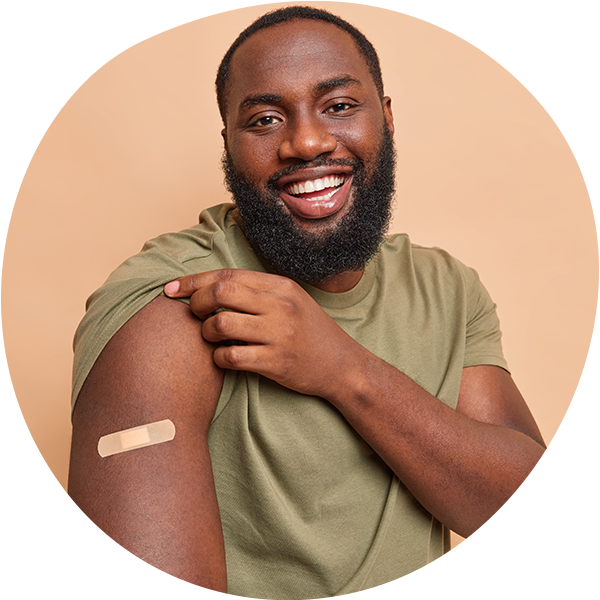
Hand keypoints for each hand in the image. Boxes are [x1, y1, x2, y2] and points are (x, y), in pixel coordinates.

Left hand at [164, 269, 362, 398]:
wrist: (341, 364)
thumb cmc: (309, 331)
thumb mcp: (290, 300)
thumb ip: (257, 291)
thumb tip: (210, 286)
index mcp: (280, 286)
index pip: (227, 275)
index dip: (193, 281)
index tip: (171, 289)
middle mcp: (279, 306)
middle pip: (220, 293)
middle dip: (196, 302)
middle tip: (194, 313)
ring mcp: (279, 334)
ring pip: (221, 325)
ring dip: (205, 332)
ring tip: (211, 337)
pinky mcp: (276, 362)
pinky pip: (231, 357)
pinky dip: (218, 358)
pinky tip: (224, 358)